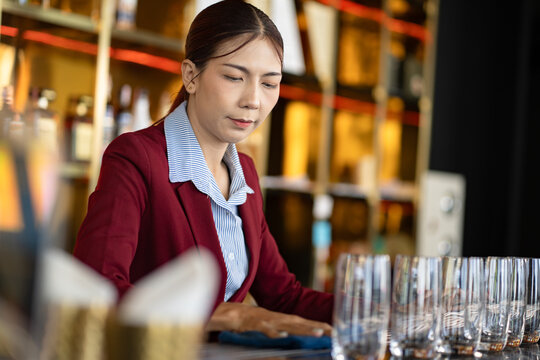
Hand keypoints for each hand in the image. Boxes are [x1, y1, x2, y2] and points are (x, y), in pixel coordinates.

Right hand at [206, 302, 331, 337]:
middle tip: (332, 332)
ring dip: (300, 328)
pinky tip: (282, 337)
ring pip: (283, 324)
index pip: (298, 321)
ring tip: (317, 333)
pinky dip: (271, 332)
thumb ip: (272, 329)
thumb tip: (286, 336)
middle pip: (295, 321)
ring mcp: (259, 319)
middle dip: (315, 326)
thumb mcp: (258, 324)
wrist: (214, 310)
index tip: (332, 330)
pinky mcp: (246, 323)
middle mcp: (269, 317)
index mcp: (273, 318)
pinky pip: (261, 328)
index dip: (314, 325)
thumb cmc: (237, 319)